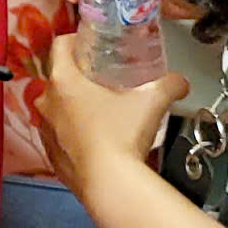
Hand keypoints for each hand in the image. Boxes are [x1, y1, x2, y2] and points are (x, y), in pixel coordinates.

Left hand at [36, 28, 188, 194]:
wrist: (110, 186)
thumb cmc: (123, 136)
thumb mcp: (151, 102)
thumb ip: (168, 85)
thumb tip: (181, 81)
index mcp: (64, 81)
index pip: (60, 46)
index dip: (74, 41)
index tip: (88, 44)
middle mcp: (47, 102)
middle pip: (57, 78)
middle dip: (77, 77)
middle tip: (101, 80)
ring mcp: (46, 131)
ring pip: (55, 109)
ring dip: (72, 107)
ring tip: (99, 111)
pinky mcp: (50, 156)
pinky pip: (58, 137)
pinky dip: (72, 134)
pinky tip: (94, 140)